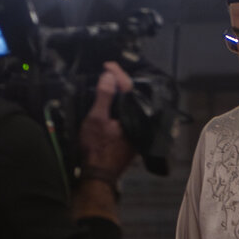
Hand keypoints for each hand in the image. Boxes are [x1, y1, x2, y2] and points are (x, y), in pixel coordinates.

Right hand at [76, 62, 137, 178]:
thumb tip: (109, 77)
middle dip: (123, 80)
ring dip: (123, 92)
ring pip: (133, 104)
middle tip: (111, 70)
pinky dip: (123, 104)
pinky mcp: (134, 134)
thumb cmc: (97, 148)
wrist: (99, 173)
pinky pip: (131, 113)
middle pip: (134, 95)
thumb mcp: (96, 118)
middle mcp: (141, 121)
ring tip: (112, 81)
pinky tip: (114, 100)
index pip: (129, 88)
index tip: (108, 65)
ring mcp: (139, 128)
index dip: (118, 74)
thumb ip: (104, 96)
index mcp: (135, 115)